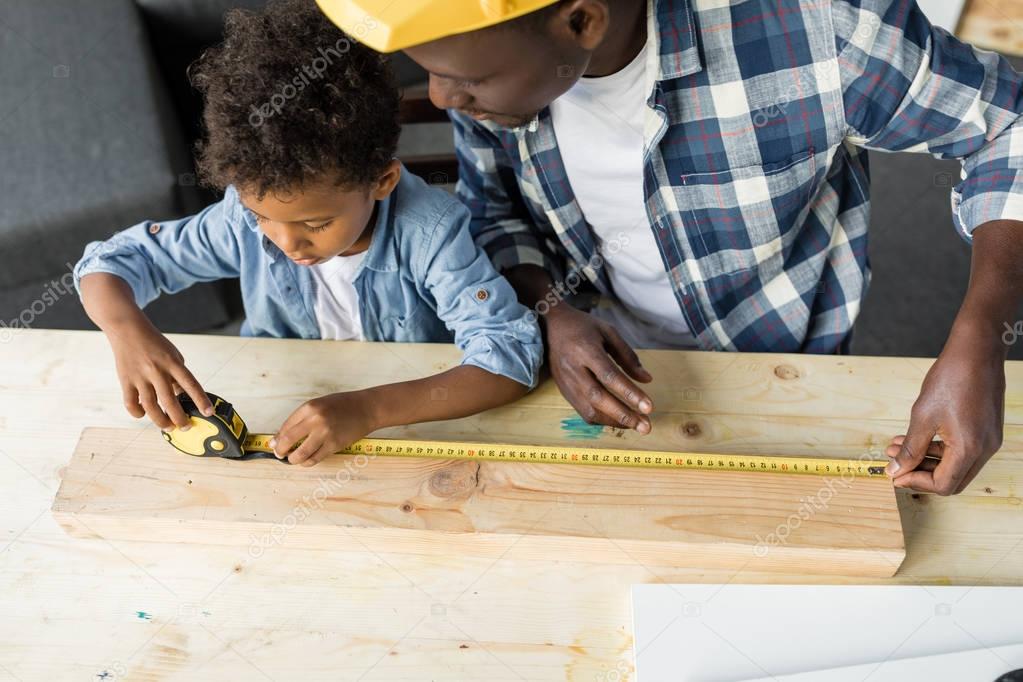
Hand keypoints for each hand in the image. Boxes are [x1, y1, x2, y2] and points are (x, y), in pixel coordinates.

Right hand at [108, 325, 211, 429]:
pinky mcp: (125, 380)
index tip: (209, 413)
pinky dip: (138, 413)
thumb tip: (182, 396)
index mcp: (172, 362)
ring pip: (150, 406)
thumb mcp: (173, 354)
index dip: (201, 400)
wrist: (127, 329)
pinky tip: (144, 414)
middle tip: (185, 427)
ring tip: (168, 427)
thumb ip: (178, 375)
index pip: (190, 384)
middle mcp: (157, 370)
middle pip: (169, 400)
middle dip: (179, 418)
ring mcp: (140, 376)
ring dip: (160, 420)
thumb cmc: (154, 343)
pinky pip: (130, 403)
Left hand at [271, 392, 378, 466]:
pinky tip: (306, 460)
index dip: (278, 438)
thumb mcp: (319, 405)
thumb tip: (282, 436)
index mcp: (309, 407)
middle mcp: (315, 420)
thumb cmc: (344, 405)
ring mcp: (325, 434)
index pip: (285, 426)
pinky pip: (315, 458)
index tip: (275, 444)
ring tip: (293, 459)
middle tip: (280, 454)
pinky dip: (307, 462)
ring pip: (300, 454)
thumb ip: (302, 418)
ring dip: (293, 459)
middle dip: (280, 451)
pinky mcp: (334, 445)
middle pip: (288, 440)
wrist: (367, 408)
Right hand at [544, 304, 653, 432]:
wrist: (551, 327)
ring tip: (636, 425)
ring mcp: (566, 383)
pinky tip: (617, 419)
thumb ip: (627, 356)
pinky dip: (601, 420)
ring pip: (589, 410)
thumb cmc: (583, 327)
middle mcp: (573, 369)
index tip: (649, 407)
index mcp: (585, 350)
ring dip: (614, 421)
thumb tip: (646, 380)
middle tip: (645, 427)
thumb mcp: (608, 332)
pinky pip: (583, 411)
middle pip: (598, 398)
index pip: (610, 376)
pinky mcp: (564, 391)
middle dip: (623, 415)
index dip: (630, 393)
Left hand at [885, 328, 1005, 494]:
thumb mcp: (922, 416)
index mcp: (970, 449)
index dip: (915, 482)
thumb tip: (896, 470)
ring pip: (956, 465)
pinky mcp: (986, 430)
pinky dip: (939, 448)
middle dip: (920, 473)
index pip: (943, 484)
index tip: (895, 475)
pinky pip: (962, 450)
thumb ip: (910, 449)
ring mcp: (988, 440)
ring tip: (896, 446)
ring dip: (926, 459)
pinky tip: (915, 437)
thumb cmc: (951, 379)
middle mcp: (985, 449)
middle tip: (895, 463)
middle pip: (952, 479)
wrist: (976, 351)